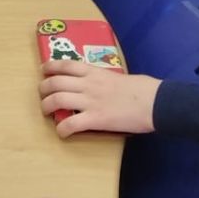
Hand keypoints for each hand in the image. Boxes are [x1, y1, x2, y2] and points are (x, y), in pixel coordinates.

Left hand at [39, 59, 159, 135]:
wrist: (155, 102)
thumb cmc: (143, 89)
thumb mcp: (119, 76)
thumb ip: (104, 79)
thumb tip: (100, 84)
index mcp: (95, 72)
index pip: (66, 65)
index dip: (51, 66)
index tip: (44, 70)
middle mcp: (88, 84)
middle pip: (55, 82)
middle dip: (43, 89)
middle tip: (43, 95)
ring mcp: (91, 101)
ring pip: (57, 100)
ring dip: (46, 106)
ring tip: (47, 112)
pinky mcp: (96, 119)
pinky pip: (71, 124)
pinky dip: (62, 129)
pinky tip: (62, 132)